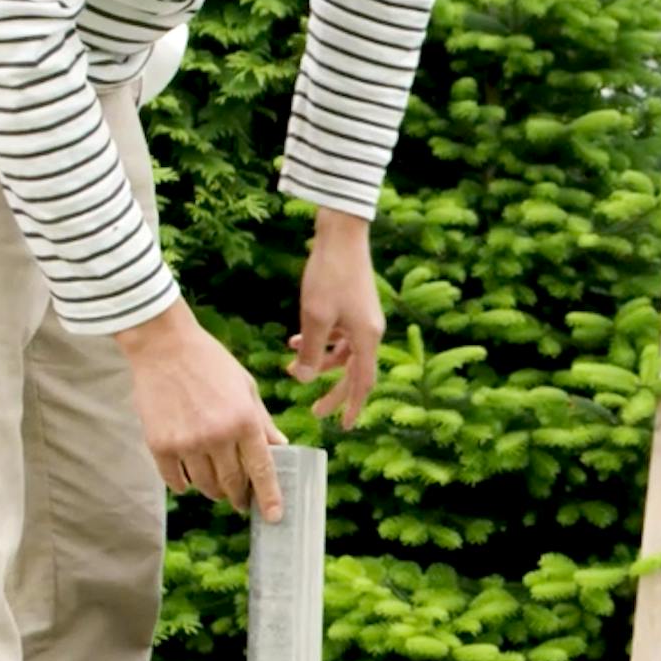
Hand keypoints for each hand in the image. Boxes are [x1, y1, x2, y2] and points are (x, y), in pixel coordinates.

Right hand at [116, 299, 286, 515]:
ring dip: (214, 491)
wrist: (163, 345)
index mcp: (244, 420)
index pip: (262, 469)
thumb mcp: (246, 387)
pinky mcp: (159, 445)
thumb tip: (281, 448)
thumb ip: (262, 421)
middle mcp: (217, 436)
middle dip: (240, 496)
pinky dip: (184, 485)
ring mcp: (187, 442)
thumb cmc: (210, 363)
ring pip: (205, 485)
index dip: (269, 497)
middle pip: (232, 483)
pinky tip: (189, 481)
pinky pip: (175, 480)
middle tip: (242, 501)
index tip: (274, 517)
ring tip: (217, 488)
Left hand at [290, 209, 384, 429]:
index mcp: (366, 338)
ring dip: (319, 362)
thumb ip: (309, 352)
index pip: (362, 384)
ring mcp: (362, 318)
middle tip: (314, 411)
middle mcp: (369, 332)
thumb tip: (302, 379)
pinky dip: (320, 341)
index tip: (345, 427)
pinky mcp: (353, 306)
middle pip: (352, 372)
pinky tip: (295, 339)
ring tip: (291, 365)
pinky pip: (338, 335)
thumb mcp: (314, 318)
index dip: (353, 407)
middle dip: (333, 392)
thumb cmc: (330, 274)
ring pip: (342, 353)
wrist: (341, 233)